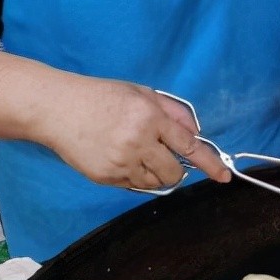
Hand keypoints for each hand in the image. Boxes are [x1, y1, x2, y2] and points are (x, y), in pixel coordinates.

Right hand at [0, 52, 230, 189]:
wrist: (55, 108)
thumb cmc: (100, 97)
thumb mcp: (140, 93)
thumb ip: (172, 112)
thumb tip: (196, 132)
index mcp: (149, 117)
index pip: (189, 146)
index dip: (210, 163)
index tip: (224, 177)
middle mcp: (138, 141)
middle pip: (175, 172)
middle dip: (174, 168)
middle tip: (159, 155)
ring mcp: (121, 162)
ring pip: (156, 183)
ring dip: (154, 174)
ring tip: (134, 153)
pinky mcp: (106, 176)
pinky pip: (134, 186)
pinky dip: (133, 177)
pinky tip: (117, 158)